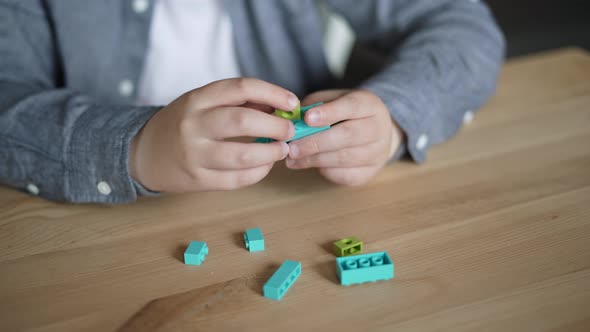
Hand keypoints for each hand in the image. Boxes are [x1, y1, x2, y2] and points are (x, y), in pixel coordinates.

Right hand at [130, 78, 298, 191]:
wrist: (145, 153)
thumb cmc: (184, 124)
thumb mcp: (203, 103)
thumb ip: (239, 102)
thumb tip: (281, 107)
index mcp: (197, 99)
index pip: (241, 88)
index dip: (273, 93)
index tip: (292, 103)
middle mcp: (193, 124)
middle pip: (243, 121)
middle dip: (276, 127)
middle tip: (290, 131)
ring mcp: (194, 154)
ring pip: (242, 155)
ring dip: (271, 153)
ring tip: (281, 150)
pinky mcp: (197, 180)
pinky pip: (236, 180)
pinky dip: (258, 173)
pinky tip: (265, 166)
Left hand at [286, 89, 403, 184]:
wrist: (377, 134)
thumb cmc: (347, 114)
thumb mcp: (333, 100)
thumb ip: (314, 106)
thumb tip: (291, 120)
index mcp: (369, 104)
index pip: (351, 106)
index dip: (329, 113)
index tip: (307, 119)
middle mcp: (378, 128)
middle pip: (348, 135)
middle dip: (316, 142)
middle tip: (292, 148)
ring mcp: (378, 152)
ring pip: (345, 158)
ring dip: (315, 160)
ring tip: (292, 159)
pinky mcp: (370, 172)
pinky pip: (345, 175)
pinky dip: (325, 171)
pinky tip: (311, 165)